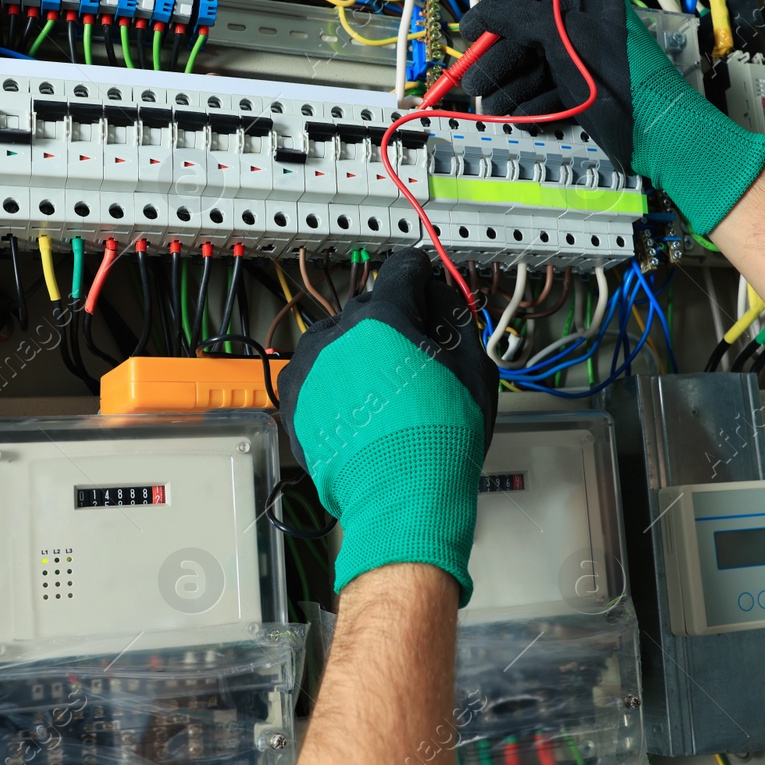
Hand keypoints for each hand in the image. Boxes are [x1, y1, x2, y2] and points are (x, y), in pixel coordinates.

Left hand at [277, 248, 498, 605]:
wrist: (402, 495)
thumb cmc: (441, 436)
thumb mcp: (472, 366)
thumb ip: (455, 316)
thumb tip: (441, 294)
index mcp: (381, 316)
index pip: (403, 269)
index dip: (423, 276)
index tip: (428, 286)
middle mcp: (336, 334)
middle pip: (370, 308)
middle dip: (393, 324)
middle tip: (416, 358)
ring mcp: (309, 368)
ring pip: (339, 342)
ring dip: (360, 354)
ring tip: (385, 394)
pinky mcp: (292, 402)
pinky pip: (317, 377)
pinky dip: (336, 386)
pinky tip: (362, 411)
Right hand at [460, 0, 764, 235]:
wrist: (655, 134)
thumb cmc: (616, 78)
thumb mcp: (564, 37)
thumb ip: (520, 19)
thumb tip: (482, 16)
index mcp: (589, 0)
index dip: (497, 10)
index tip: (471, 32)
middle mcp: (585, 26)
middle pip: (526, 34)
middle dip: (499, 60)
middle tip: (474, 83)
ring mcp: (584, 61)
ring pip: (534, 67)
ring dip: (508, 88)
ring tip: (493, 108)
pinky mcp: (584, 93)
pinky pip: (548, 92)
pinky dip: (531, 105)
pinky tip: (521, 117)